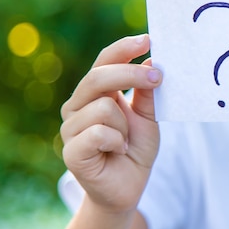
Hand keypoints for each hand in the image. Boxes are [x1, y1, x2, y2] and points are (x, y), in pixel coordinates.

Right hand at [60, 34, 161, 213]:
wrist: (128, 188)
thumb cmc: (135, 149)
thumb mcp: (148, 117)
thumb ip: (147, 92)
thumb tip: (152, 61)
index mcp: (95, 93)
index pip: (104, 61)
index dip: (123, 48)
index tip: (148, 39)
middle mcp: (78, 106)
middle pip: (98, 76)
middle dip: (131, 74)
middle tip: (158, 78)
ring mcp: (70, 128)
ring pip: (105, 107)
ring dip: (125, 125)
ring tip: (124, 141)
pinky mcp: (71, 151)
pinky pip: (99, 132)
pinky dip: (117, 142)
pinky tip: (117, 152)